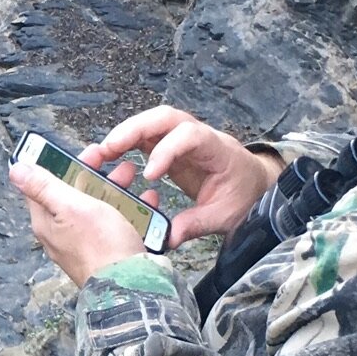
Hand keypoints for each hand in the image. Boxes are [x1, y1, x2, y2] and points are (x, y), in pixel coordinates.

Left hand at [9, 159, 153, 287]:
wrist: (131, 287)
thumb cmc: (101, 247)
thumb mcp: (70, 207)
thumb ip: (43, 187)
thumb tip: (15, 170)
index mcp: (47, 222)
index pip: (44, 184)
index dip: (61, 163)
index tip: (80, 151)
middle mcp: (63, 234)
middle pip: (74, 194)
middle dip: (93, 173)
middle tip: (111, 159)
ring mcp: (87, 243)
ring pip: (98, 207)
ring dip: (115, 188)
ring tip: (131, 176)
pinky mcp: (110, 251)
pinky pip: (118, 223)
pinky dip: (131, 210)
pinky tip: (145, 202)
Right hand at [79, 106, 281, 247]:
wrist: (253, 185)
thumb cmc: (242, 195)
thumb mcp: (224, 215)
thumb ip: (196, 224)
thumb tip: (167, 238)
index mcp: (218, 149)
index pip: (190, 136)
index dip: (167, 150)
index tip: (149, 175)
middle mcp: (199, 135)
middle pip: (165, 117)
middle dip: (135, 129)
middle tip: (109, 149)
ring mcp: (183, 137)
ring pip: (153, 122)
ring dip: (126, 132)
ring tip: (103, 152)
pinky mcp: (172, 145)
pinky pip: (148, 135)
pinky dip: (128, 141)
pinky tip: (111, 156)